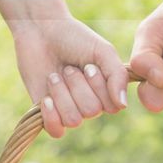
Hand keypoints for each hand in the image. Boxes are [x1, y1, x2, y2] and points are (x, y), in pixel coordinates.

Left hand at [0, 0, 127, 137]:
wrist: (39, 30)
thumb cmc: (74, 38)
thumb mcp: (103, 51)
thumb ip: (118, 75)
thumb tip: (123, 105)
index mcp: (105, 92)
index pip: (112, 106)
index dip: (99, 86)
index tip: (88, 66)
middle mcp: (89, 105)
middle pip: (91, 111)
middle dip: (77, 85)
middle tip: (68, 68)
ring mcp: (68, 111)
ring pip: (73, 120)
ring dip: (62, 93)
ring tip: (54, 76)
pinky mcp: (48, 115)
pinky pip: (56, 131)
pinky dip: (51, 116)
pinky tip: (46, 99)